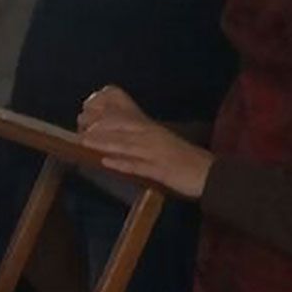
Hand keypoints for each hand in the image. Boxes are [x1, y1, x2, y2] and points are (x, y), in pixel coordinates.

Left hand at [78, 85, 213, 198]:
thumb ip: (142, 139)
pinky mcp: (161, 171)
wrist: (210, 175)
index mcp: (153, 130)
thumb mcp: (161, 145)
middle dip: (101, 127)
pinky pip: (139, 167)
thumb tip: (117, 140)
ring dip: (106, 143)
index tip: (86, 115)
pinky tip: (106, 163)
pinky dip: (122, 164)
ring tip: (86, 141)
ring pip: (128, 145)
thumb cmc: (185, 161)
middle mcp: (154, 138)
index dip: (106, 116)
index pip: (126, 119)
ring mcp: (157, 154)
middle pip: (124, 128)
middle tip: (80, 127)